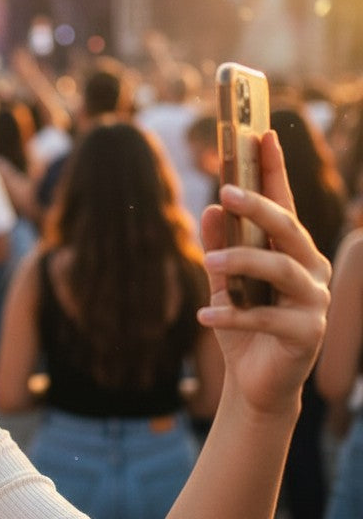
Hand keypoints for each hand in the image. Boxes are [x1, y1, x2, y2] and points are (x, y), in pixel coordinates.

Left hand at [198, 131, 329, 415]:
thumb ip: (220, 248)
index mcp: (292, 252)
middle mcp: (310, 270)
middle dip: (260, 206)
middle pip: (289, 229)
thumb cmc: (243, 326)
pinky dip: (233, 315)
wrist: (255, 384)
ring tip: (210, 263)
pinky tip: (204, 316)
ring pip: (282, 269)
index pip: (284, 205)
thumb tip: (210, 210)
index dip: (274, 170)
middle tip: (225, 192)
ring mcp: (314, 302)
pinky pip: (268, 318)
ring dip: (243, 261)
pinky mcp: (307, 334)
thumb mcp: (225, 283)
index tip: (262, 134)